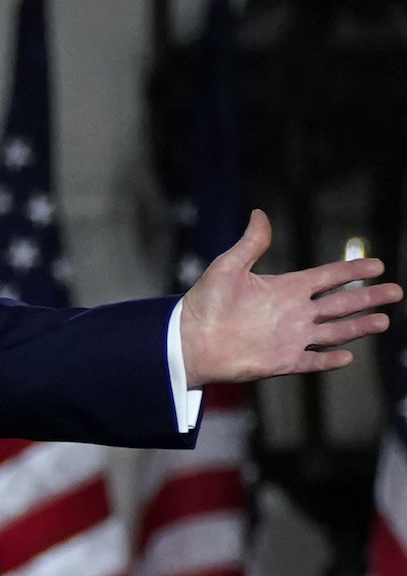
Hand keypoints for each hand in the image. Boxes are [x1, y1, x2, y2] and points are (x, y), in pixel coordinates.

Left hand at [181, 209, 400, 386]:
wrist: (189, 339)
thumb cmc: (205, 302)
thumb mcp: (227, 267)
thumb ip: (250, 244)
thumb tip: (259, 213)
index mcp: (284, 289)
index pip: (326, 277)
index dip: (350, 271)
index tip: (377, 265)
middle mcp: (293, 313)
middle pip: (340, 304)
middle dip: (368, 297)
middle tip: (395, 291)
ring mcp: (290, 338)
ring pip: (333, 332)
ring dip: (358, 327)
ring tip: (384, 321)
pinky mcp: (282, 361)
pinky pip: (311, 361)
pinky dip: (328, 360)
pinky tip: (349, 357)